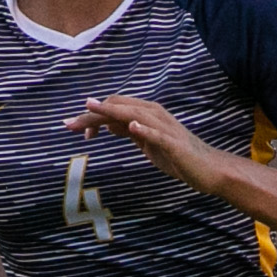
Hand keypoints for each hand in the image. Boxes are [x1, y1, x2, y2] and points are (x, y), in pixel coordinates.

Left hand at [66, 95, 226, 193]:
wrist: (208, 169)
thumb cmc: (177, 156)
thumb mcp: (147, 143)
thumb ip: (129, 131)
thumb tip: (107, 123)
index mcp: (146, 114)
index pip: (114, 107)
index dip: (92, 115)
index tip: (73, 127)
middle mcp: (154, 115)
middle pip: (118, 107)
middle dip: (91, 115)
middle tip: (68, 125)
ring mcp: (165, 128)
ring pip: (133, 114)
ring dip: (110, 114)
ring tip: (90, 113)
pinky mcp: (174, 143)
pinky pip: (157, 134)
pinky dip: (144, 128)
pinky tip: (131, 126)